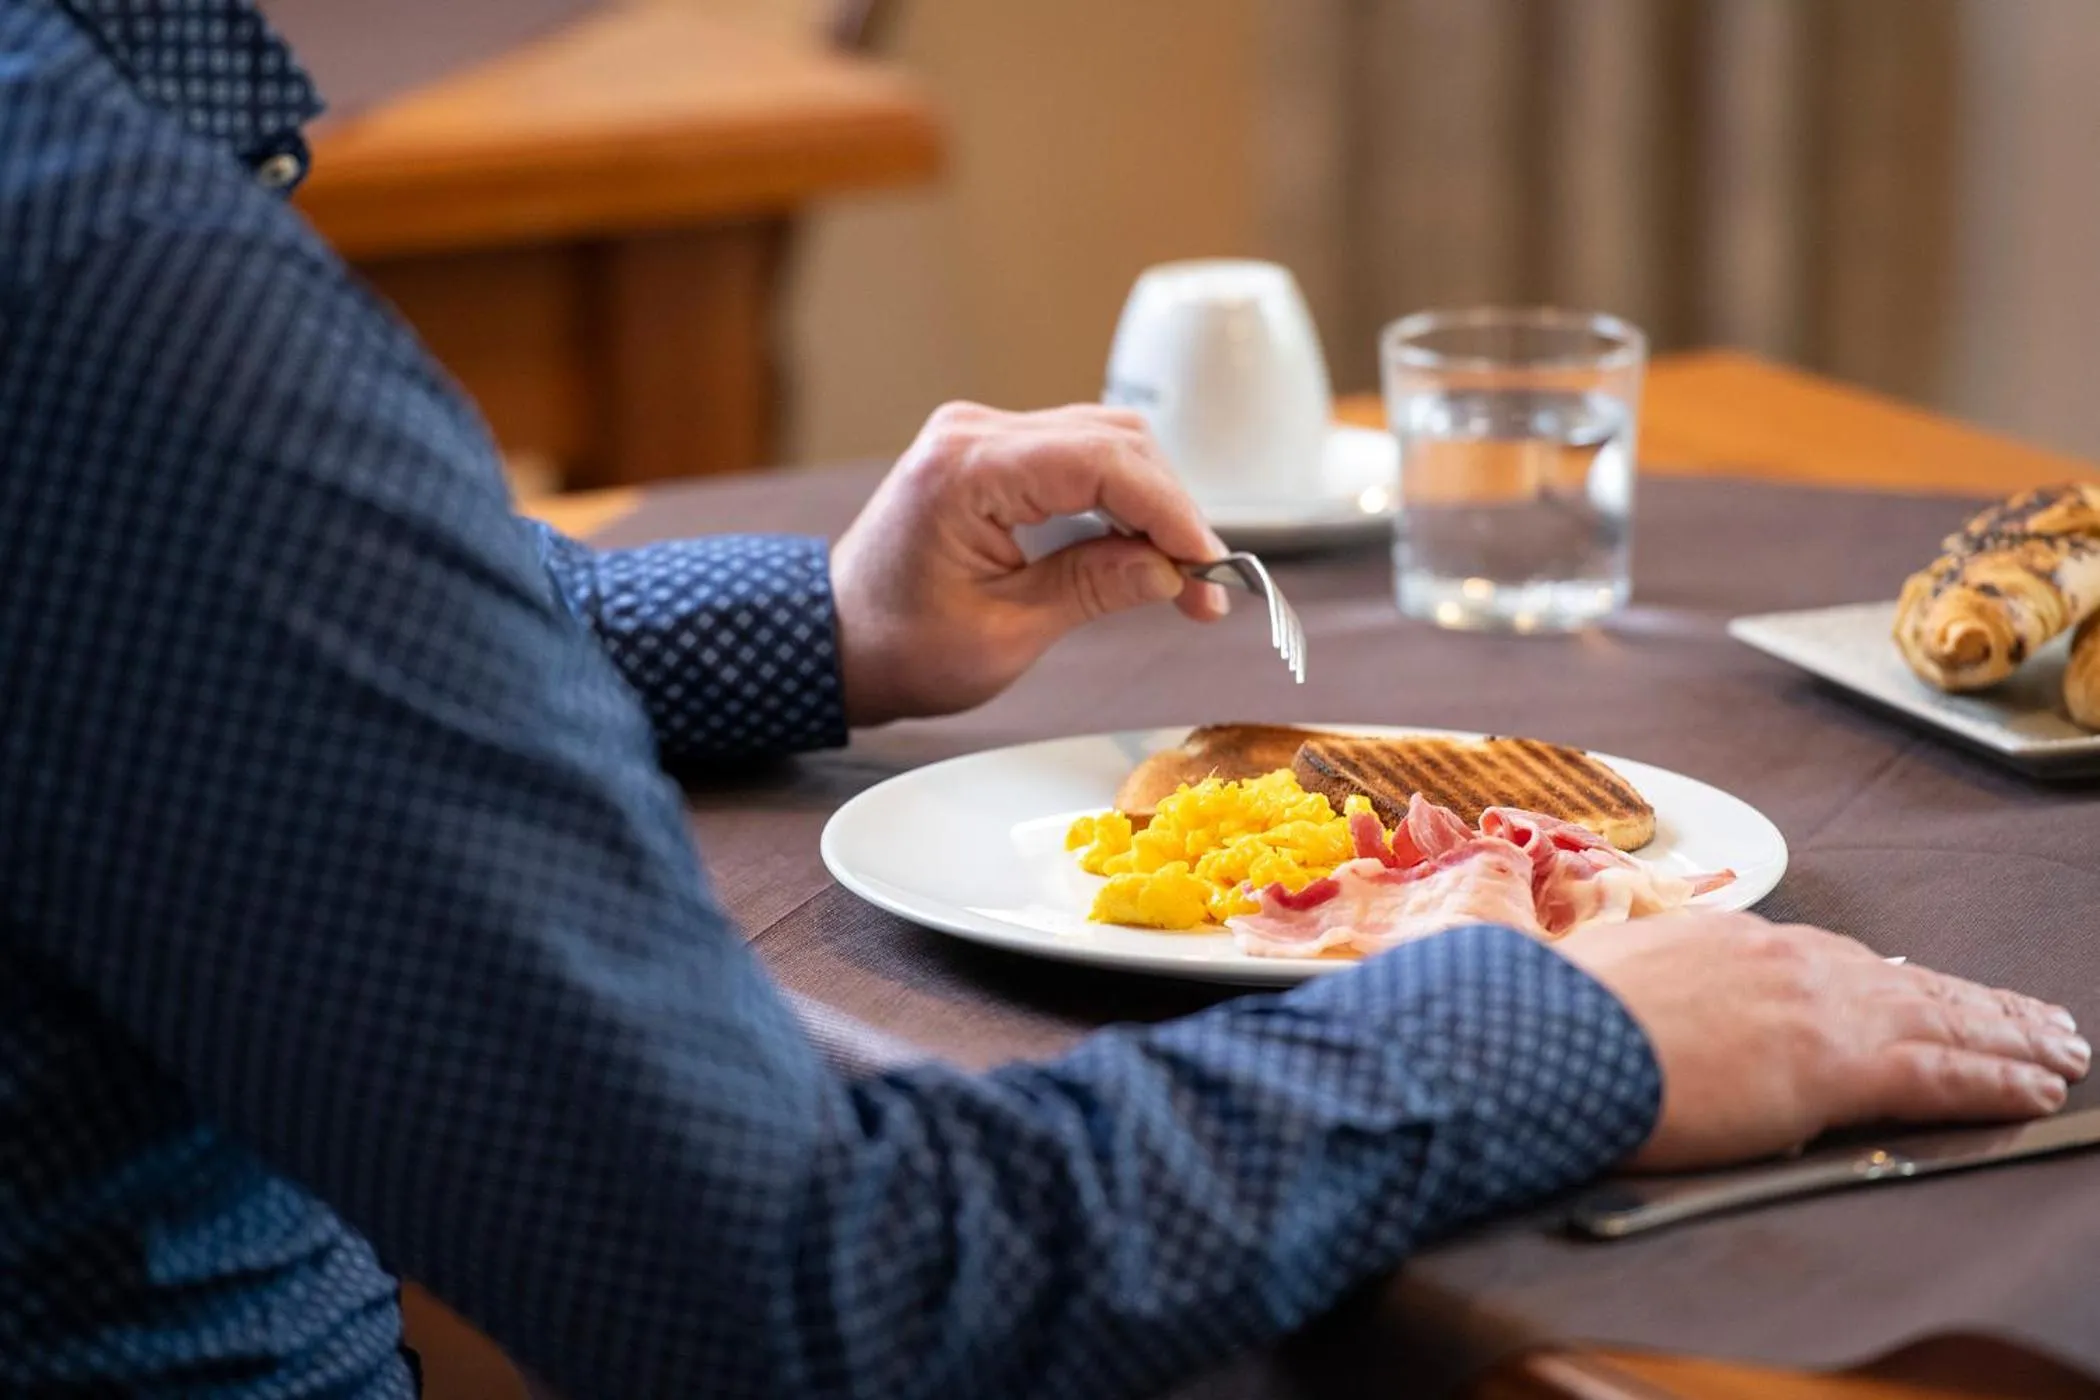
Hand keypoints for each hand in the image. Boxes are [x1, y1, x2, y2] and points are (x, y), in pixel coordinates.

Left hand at [829, 402, 1228, 725]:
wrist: (836, 642)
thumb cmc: (899, 648)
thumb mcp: (1005, 634)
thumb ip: (1092, 589)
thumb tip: (1170, 570)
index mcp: (966, 471)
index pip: (1102, 463)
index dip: (1170, 512)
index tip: (1210, 565)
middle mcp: (972, 434)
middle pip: (1113, 440)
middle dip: (1170, 510)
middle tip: (1204, 585)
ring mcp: (979, 436)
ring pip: (1104, 441)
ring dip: (1152, 503)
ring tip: (1181, 576)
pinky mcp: (989, 453)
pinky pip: (1076, 456)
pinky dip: (1119, 498)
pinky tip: (1142, 549)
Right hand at [1556, 911, 2088, 1171]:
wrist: (1546, 1038)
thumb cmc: (1543, 1018)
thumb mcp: (1561, 970)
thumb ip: (1579, 957)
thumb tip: (1529, 938)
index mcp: (1723, 941)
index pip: (1825, 961)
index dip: (1885, 982)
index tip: (1920, 992)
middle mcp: (1781, 958)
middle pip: (1901, 981)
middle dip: (1975, 1002)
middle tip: (2034, 1016)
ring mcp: (1814, 1005)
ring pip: (1941, 1018)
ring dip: (2008, 1034)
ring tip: (2059, 1048)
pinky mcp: (1835, 1062)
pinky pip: (1943, 1071)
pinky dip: (1998, 1076)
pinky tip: (2038, 1085)